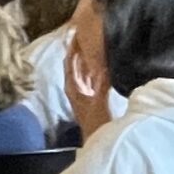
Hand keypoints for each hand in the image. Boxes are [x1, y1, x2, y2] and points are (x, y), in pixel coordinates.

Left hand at [65, 22, 113, 142]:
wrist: (98, 140)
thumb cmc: (96, 123)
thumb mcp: (98, 102)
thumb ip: (100, 84)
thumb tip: (103, 65)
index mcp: (72, 87)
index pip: (70, 63)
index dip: (72, 48)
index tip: (75, 33)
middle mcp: (75, 87)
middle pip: (76, 65)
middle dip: (80, 50)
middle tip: (87, 34)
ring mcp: (83, 92)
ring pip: (84, 71)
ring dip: (88, 59)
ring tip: (95, 43)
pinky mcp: (92, 97)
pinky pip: (92, 79)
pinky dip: (95, 70)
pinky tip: (102, 64)